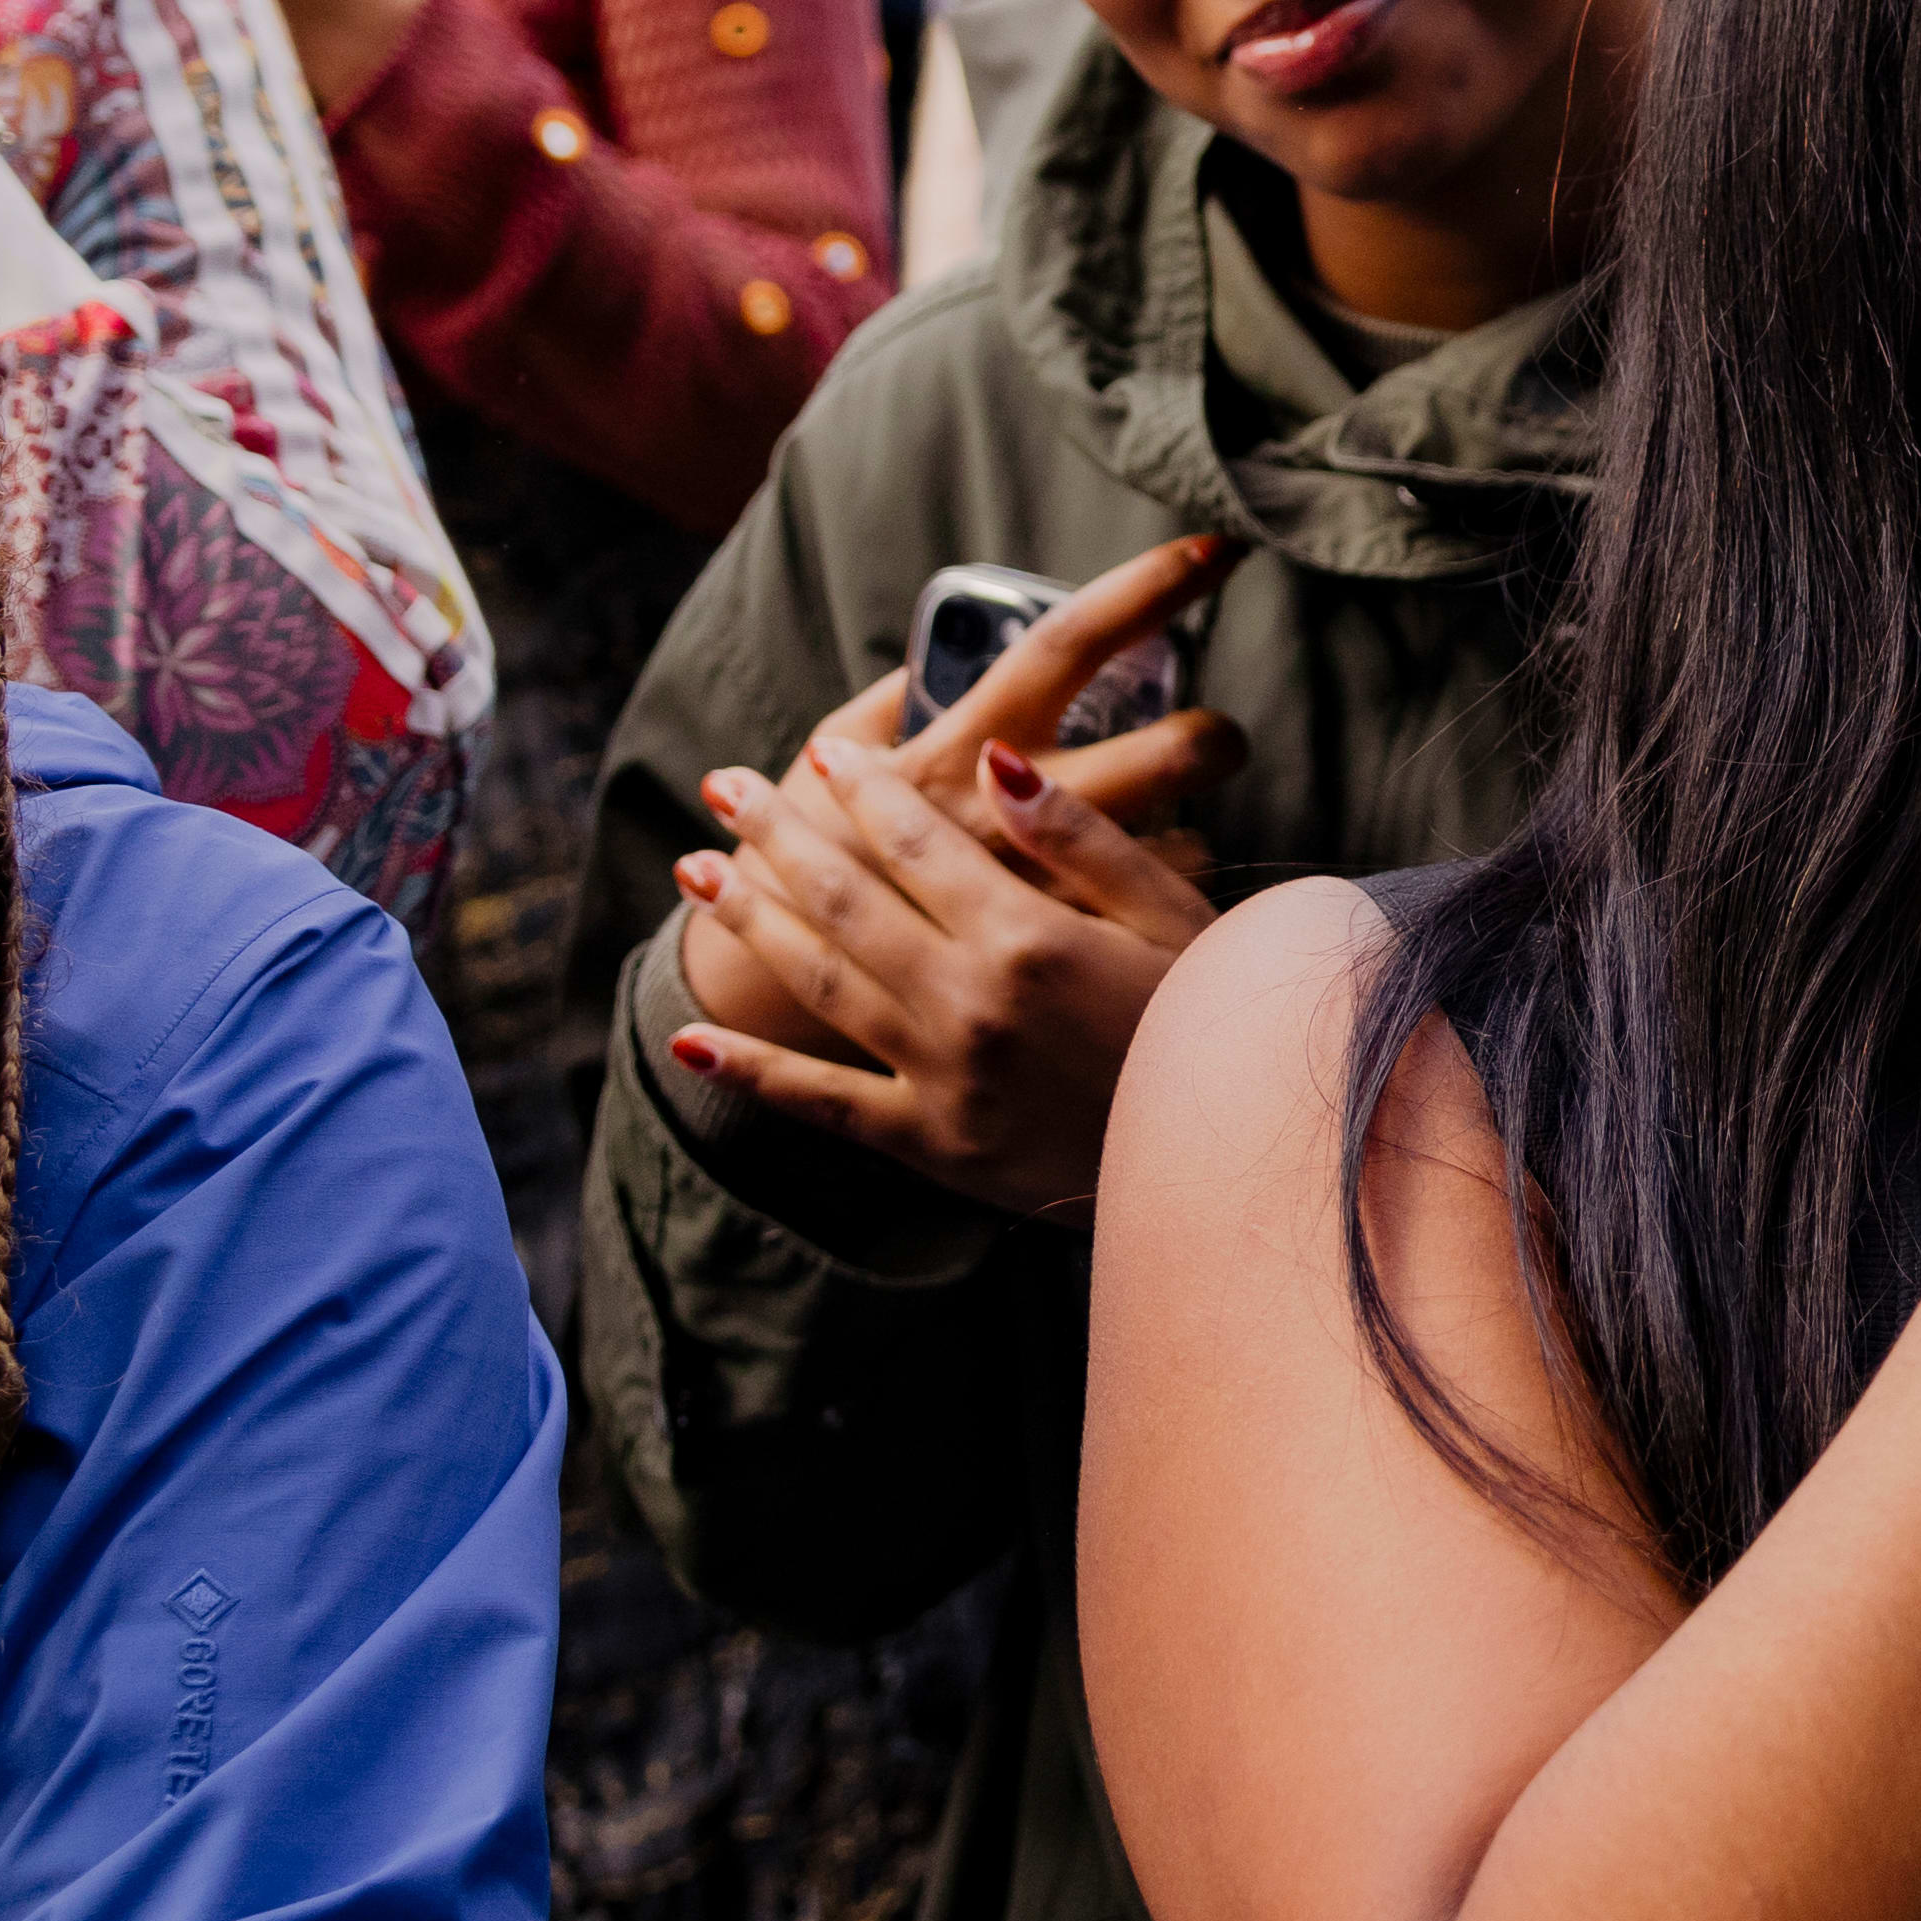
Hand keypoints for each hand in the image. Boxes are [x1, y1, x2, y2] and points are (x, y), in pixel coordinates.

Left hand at [668, 549, 1247, 1221]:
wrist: (1230, 1167)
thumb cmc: (1214, 1025)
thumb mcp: (1176, 916)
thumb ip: (1083, 839)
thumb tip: (997, 760)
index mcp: (1030, 936)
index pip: (918, 841)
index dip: (863, 790)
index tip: (822, 752)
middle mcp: (969, 1002)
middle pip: (847, 898)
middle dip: (778, 833)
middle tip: (724, 785)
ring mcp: (941, 1078)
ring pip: (821, 981)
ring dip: (748, 920)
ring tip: (696, 869)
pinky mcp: (931, 1145)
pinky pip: (822, 1103)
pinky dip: (751, 1070)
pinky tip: (691, 1038)